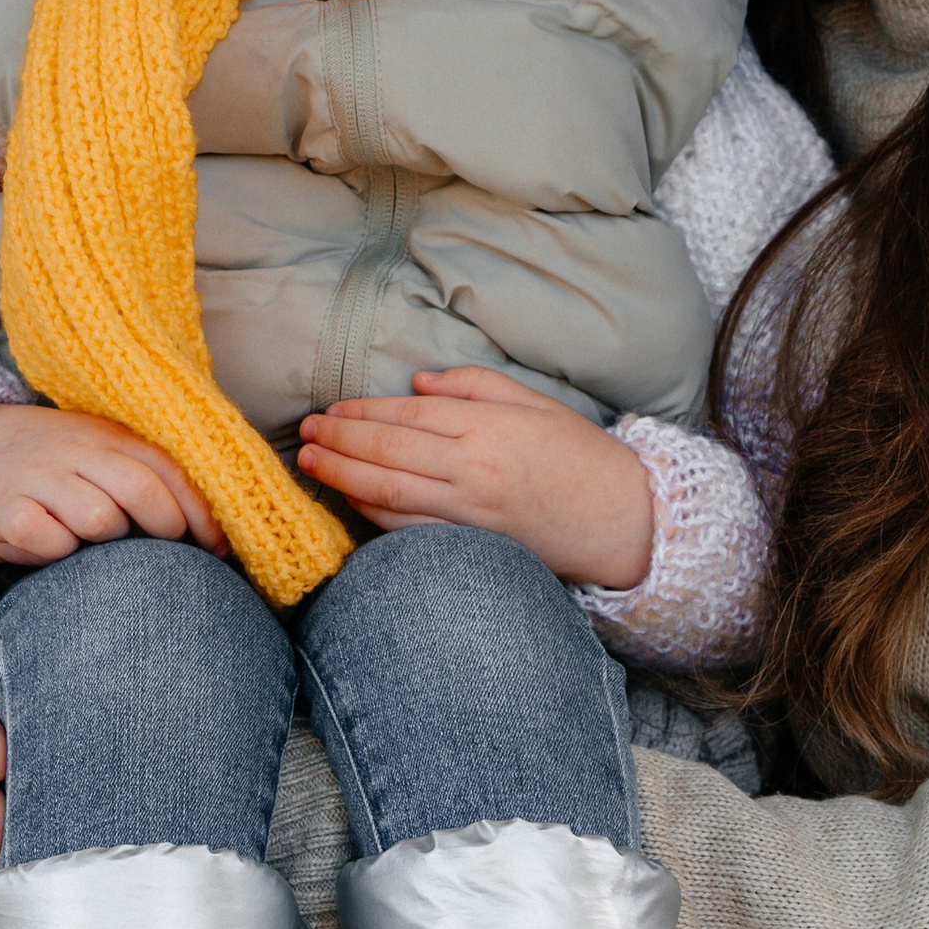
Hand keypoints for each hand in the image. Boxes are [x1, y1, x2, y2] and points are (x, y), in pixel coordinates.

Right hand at [0, 401, 224, 565]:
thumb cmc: (52, 456)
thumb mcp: (99, 447)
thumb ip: (146, 471)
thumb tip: (209, 523)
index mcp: (109, 435)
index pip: (169, 469)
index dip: (202, 512)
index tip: (219, 548)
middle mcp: (77, 451)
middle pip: (141, 491)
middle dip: (167, 527)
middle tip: (168, 550)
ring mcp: (40, 477)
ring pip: (100, 518)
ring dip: (109, 539)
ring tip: (96, 540)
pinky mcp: (6, 508)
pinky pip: (49, 539)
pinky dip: (59, 550)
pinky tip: (54, 544)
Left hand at [296, 365, 654, 589]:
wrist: (624, 522)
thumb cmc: (582, 456)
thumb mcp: (536, 404)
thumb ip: (475, 386)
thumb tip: (415, 384)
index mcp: (490, 427)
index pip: (408, 415)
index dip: (361, 412)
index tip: (329, 410)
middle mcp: (476, 469)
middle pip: (388, 452)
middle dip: (339, 442)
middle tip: (304, 434)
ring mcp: (472, 512)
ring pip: (389, 493)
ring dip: (342, 478)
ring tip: (311, 464)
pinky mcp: (474, 545)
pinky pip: (410, 530)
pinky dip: (373, 515)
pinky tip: (350, 500)